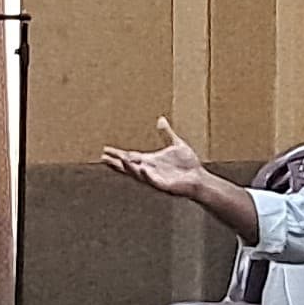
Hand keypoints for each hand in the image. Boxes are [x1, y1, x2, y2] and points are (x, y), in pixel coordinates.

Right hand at [101, 118, 221, 204]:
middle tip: (104, 158)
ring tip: (120, 160)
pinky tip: (143, 169)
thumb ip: (166, 133)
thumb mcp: (176, 144)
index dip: (117, 154)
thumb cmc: (188, 164)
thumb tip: (161, 119)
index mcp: (150, 161)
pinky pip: (153, 181)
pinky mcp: (164, 185)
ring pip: (138, 174)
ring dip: (129, 168)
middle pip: (129, 167)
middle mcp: (149, 170)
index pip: (130, 156)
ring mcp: (155, 178)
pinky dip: (148, 175)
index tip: (105, 150)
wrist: (199, 178)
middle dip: (117, 163)